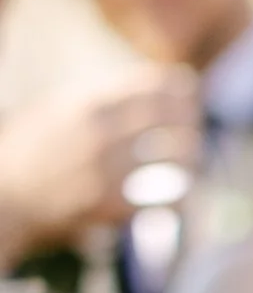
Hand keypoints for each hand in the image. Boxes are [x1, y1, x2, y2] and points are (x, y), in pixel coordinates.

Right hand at [0, 70, 200, 258]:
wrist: (2, 201)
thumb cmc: (24, 155)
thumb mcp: (53, 112)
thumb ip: (93, 100)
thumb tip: (142, 88)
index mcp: (87, 104)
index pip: (153, 85)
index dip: (179, 88)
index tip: (189, 92)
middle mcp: (101, 133)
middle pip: (173, 117)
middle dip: (191, 122)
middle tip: (194, 130)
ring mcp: (107, 170)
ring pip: (178, 157)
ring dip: (192, 160)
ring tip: (193, 164)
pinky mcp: (110, 207)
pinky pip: (167, 201)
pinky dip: (181, 200)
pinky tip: (182, 200)